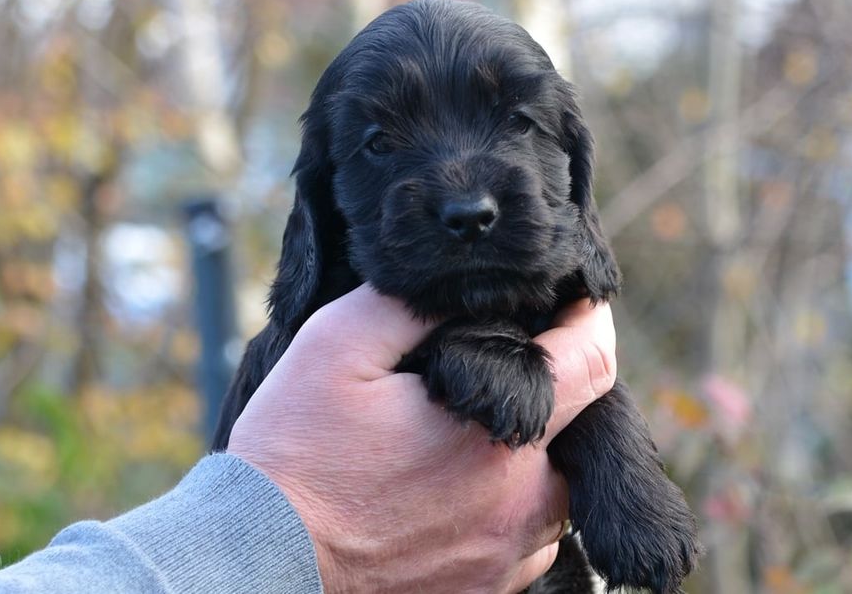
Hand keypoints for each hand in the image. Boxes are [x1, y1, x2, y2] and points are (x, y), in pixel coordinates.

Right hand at [227, 284, 616, 593]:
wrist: (259, 561)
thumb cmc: (295, 453)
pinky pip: (524, 539)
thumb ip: (411, 306)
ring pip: (553, 490)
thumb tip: (463, 287)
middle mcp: (519, 507)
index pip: (593, 364)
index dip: (591, 321)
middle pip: (576, 432)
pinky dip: (507, 505)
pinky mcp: (483, 592)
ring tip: (467, 433)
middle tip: (498, 370)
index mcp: (497, 439)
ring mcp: (503, 559)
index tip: (578, 303)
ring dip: (530, 455)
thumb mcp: (337, 347)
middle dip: (550, 392)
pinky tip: (454, 488)